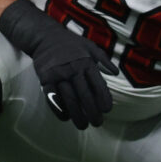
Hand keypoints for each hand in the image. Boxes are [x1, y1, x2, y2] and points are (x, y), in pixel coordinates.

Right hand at [0, 0, 115, 128]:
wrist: (43, 36)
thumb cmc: (69, 42)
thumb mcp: (89, 45)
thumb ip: (104, 59)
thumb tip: (116, 73)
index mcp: (86, 63)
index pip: (98, 85)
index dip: (103, 99)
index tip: (106, 110)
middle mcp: (73, 70)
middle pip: (85, 95)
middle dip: (92, 112)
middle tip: (97, 123)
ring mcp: (58, 74)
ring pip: (69, 98)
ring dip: (77, 114)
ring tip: (83, 125)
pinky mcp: (45, 78)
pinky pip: (52, 96)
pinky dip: (58, 108)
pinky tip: (65, 117)